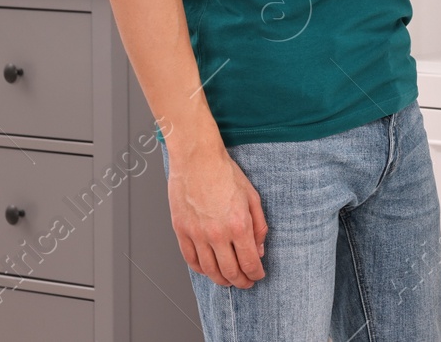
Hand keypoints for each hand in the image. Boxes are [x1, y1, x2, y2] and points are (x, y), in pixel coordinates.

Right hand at [167, 144, 268, 287]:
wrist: (198, 159)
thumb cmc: (225, 173)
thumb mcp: (252, 197)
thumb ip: (259, 226)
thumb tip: (259, 249)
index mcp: (238, 225)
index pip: (249, 262)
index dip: (256, 274)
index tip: (258, 275)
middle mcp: (217, 234)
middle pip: (230, 271)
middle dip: (241, 281)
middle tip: (245, 283)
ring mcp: (197, 234)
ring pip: (209, 270)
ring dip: (221, 280)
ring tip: (228, 280)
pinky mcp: (181, 231)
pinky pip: (191, 259)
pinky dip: (201, 270)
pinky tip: (208, 269)